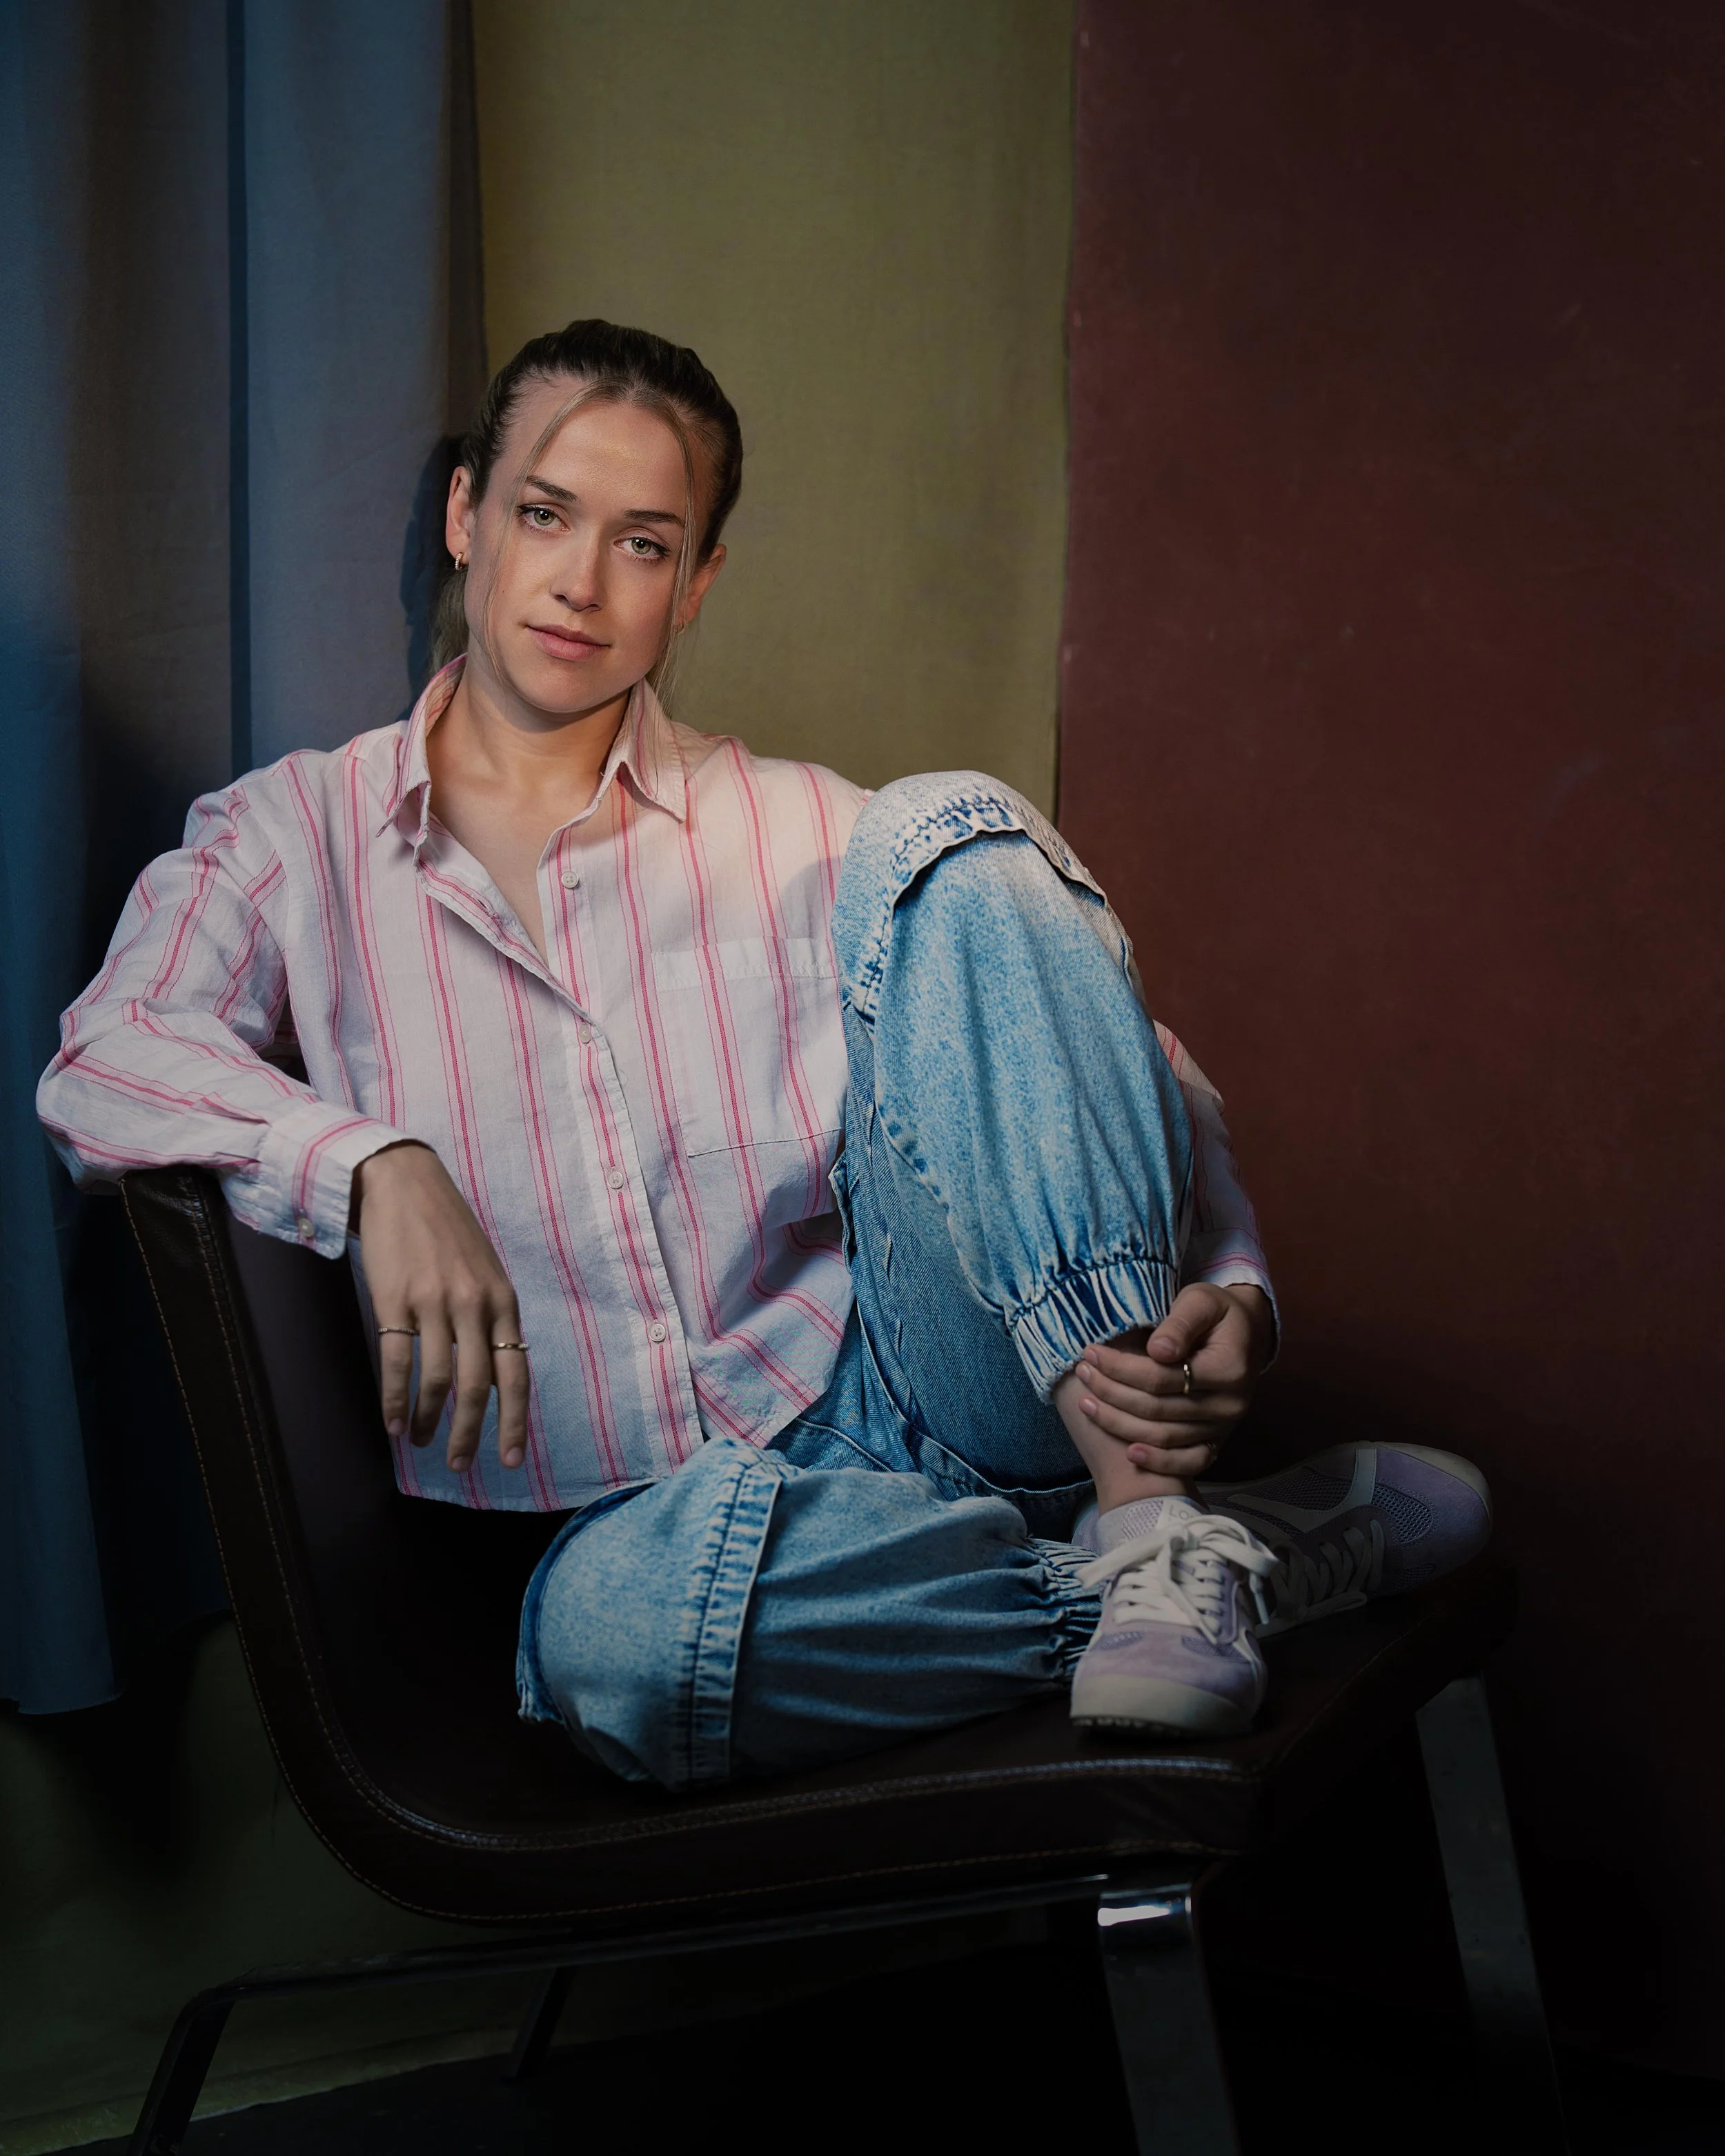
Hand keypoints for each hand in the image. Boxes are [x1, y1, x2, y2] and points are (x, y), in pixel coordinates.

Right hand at [351, 1142, 528, 1474]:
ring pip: (438, 1381)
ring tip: (420, 1441)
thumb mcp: (485, 1271)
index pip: (516, 1374)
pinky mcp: (395, 1301)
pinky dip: (395, 1400)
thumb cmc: (446, 1231)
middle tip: (462, 1465)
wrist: (402, 1183)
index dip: (515, 1422)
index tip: (511, 1460)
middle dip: (472, 1434)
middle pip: (478, 1387)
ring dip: (429, 1421)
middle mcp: (474, 1305)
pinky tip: (392, 1423)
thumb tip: (495, 1375)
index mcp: (503, 1300)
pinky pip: (397, 1363)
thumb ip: (492, 1318)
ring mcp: (434, 1303)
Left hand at [1071, 1284, 1272, 1480]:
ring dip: (1120, 1424)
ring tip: (1087, 1404)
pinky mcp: (1218, 1440)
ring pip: (1164, 1436)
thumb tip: (1157, 1351)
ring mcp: (1224, 1427)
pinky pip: (1189, 1461)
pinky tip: (1130, 1453)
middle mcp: (1229, 1405)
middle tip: (1081, 1374)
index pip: (1161, 1377)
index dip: (1121, 1368)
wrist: (1246, 1333)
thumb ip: (1180, 1324)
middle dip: (1112, 1393)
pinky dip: (1159, 1461)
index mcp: (1228, 1369)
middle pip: (1157, 1409)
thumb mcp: (1201, 1301)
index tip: (1091, 1353)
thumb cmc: (1216, 1311)